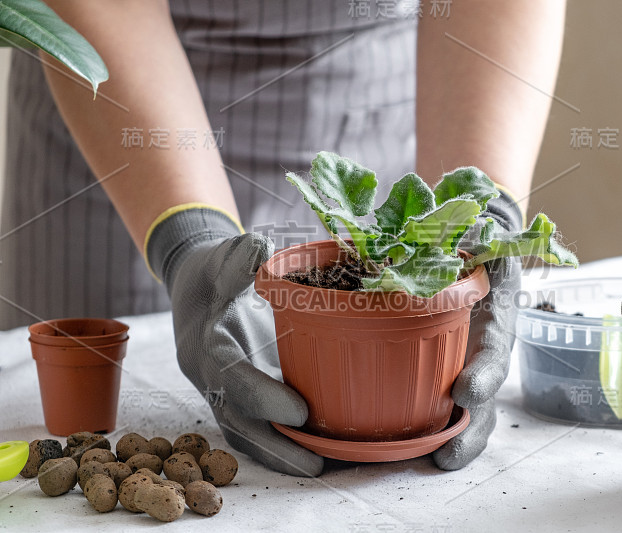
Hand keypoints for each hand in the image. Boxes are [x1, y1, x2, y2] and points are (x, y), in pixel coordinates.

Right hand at [146, 206, 322, 476]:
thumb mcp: (221, 255)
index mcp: (203, 346)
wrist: (198, 285)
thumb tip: (261, 250)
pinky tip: (318, 457)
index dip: (262, 396)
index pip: (229, 378)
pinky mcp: (241, 396)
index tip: (299, 411)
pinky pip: (257, 428)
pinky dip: (281, 446)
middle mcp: (210, 378)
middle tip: (316, 463)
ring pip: (246, 434)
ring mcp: (224, 391)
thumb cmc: (215, 269)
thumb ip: (238, 254)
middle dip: (274, 446)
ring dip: (280, 457)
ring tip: (321, 470)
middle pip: (237, 421)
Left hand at [433, 192, 521, 469]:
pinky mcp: (445, 366)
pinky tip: (402, 443)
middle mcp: (484, 348)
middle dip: (471, 431)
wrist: (479, 243)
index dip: (483, 375)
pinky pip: (438, 399)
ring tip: (432, 463)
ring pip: (468, 412)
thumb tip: (431, 225)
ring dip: (452, 440)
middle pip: (485, 400)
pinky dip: (427, 425)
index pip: (494, 350)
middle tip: (448, 453)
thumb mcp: (477, 231)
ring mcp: (468, 362)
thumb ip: (465, 234)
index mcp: (495, 317)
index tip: (465, 392)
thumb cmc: (477, 238)